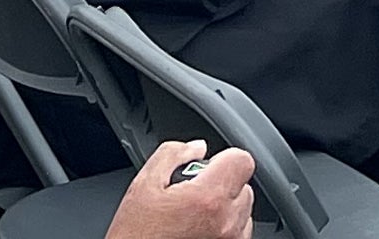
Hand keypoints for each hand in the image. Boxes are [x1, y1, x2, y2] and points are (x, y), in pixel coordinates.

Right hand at [112, 138, 255, 238]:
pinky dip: (224, 229)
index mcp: (208, 198)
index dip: (223, 159)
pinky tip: (197, 232)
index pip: (242, 160)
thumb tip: (196, 148)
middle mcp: (227, 222)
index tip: (208, 167)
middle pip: (243, 185)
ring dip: (225, 209)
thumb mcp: (143, 187)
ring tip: (193, 218)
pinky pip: (238, 233)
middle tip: (192, 196)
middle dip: (221, 184)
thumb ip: (172, 155)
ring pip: (242, 212)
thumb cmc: (135, 236)